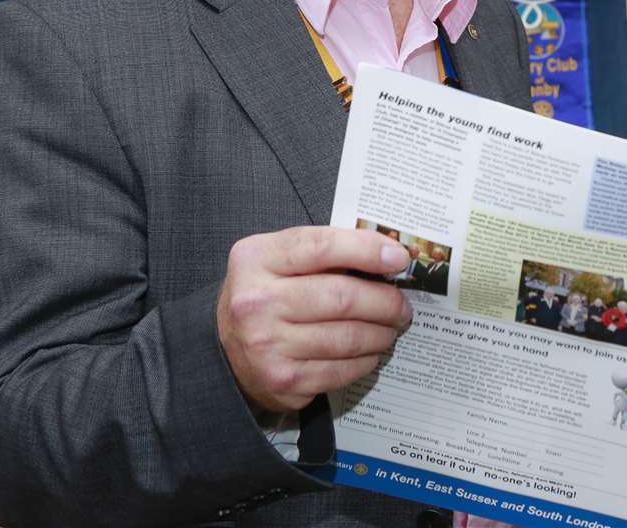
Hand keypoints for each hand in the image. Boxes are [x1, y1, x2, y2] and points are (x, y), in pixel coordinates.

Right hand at [216, 227, 413, 411]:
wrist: (225, 350)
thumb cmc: (267, 295)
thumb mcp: (280, 260)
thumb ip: (327, 251)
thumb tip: (390, 256)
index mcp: (257, 259)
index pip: (323, 247)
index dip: (368, 250)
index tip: (399, 258)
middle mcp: (257, 302)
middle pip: (343, 298)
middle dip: (386, 302)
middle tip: (402, 306)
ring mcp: (267, 345)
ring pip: (348, 338)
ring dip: (381, 334)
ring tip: (390, 328)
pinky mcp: (281, 380)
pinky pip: (341, 370)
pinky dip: (365, 361)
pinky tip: (370, 352)